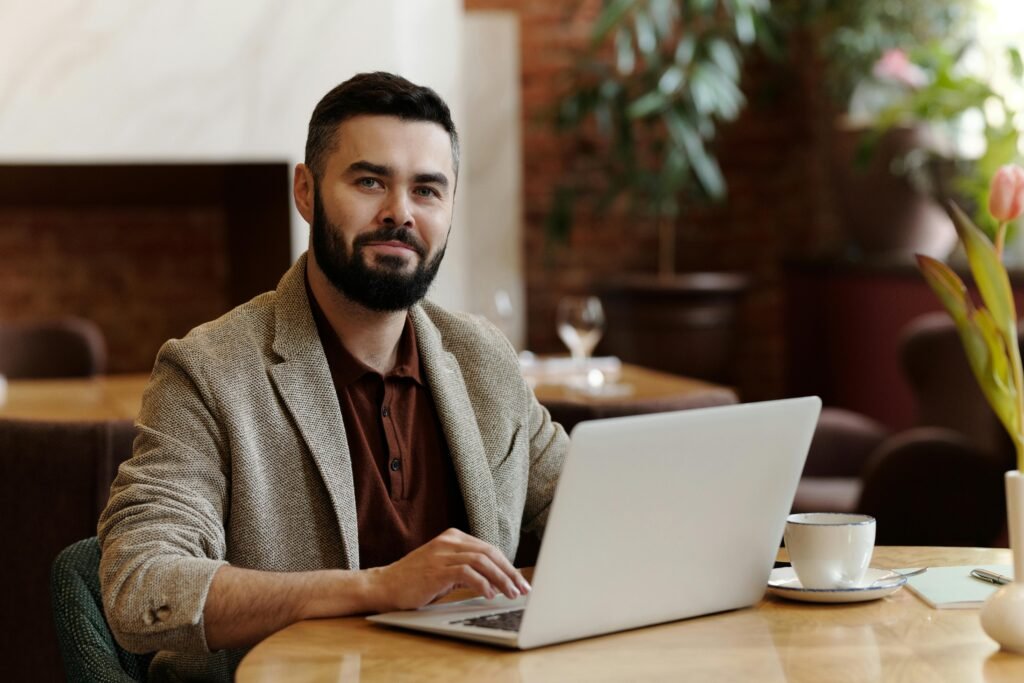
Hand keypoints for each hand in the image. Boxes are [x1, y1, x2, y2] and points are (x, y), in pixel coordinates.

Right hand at [368, 528, 530, 610]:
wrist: (384, 586)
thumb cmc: (415, 581)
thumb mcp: (444, 569)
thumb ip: (467, 569)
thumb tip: (497, 583)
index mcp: (453, 537)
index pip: (489, 549)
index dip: (507, 566)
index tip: (520, 582)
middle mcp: (449, 541)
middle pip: (489, 553)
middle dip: (509, 572)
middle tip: (523, 589)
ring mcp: (442, 554)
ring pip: (482, 561)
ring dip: (500, 579)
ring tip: (511, 594)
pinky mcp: (436, 569)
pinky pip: (467, 573)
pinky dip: (482, 584)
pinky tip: (489, 594)